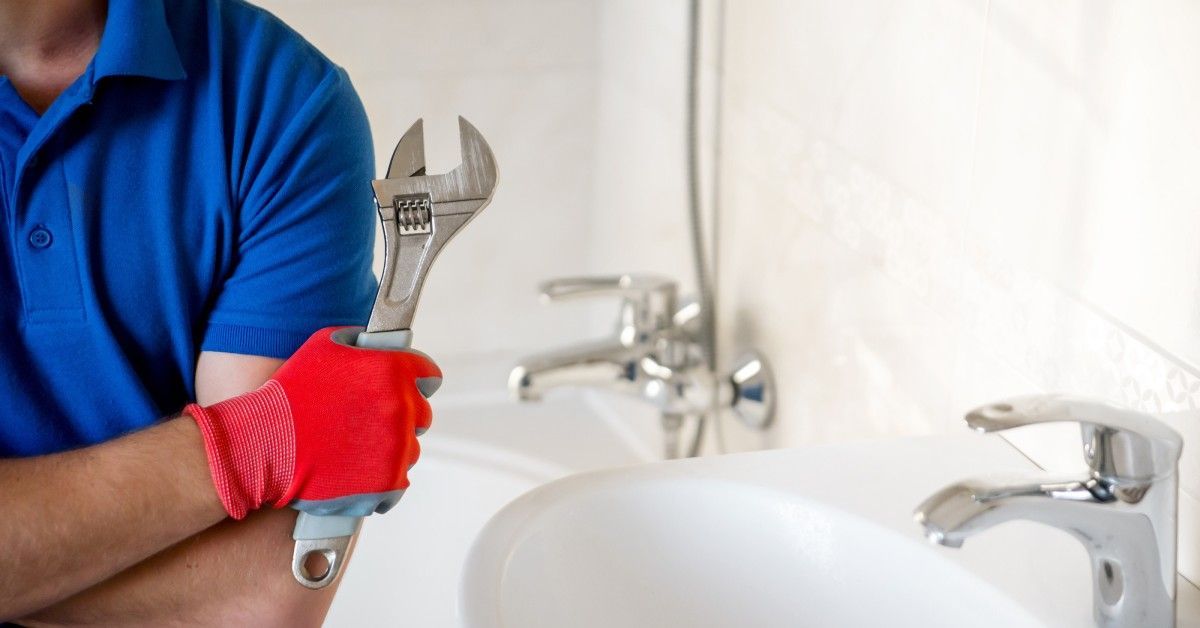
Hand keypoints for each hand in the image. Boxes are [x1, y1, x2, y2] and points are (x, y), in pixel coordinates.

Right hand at [186, 327, 441, 518]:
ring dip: (391, 449)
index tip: (407, 387)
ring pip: (409, 450)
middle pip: (421, 414)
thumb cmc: (288, 395)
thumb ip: (358, 341)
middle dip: (401, 416)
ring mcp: (397, 448)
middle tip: (370, 421)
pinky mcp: (387, 483)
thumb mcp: (322, 347)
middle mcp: (401, 408)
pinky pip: (398, 482)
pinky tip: (362, 474)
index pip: (429, 376)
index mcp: (392, 371)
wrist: (263, 446)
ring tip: (356, 448)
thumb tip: (374, 341)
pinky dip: (383, 481)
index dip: (416, 380)